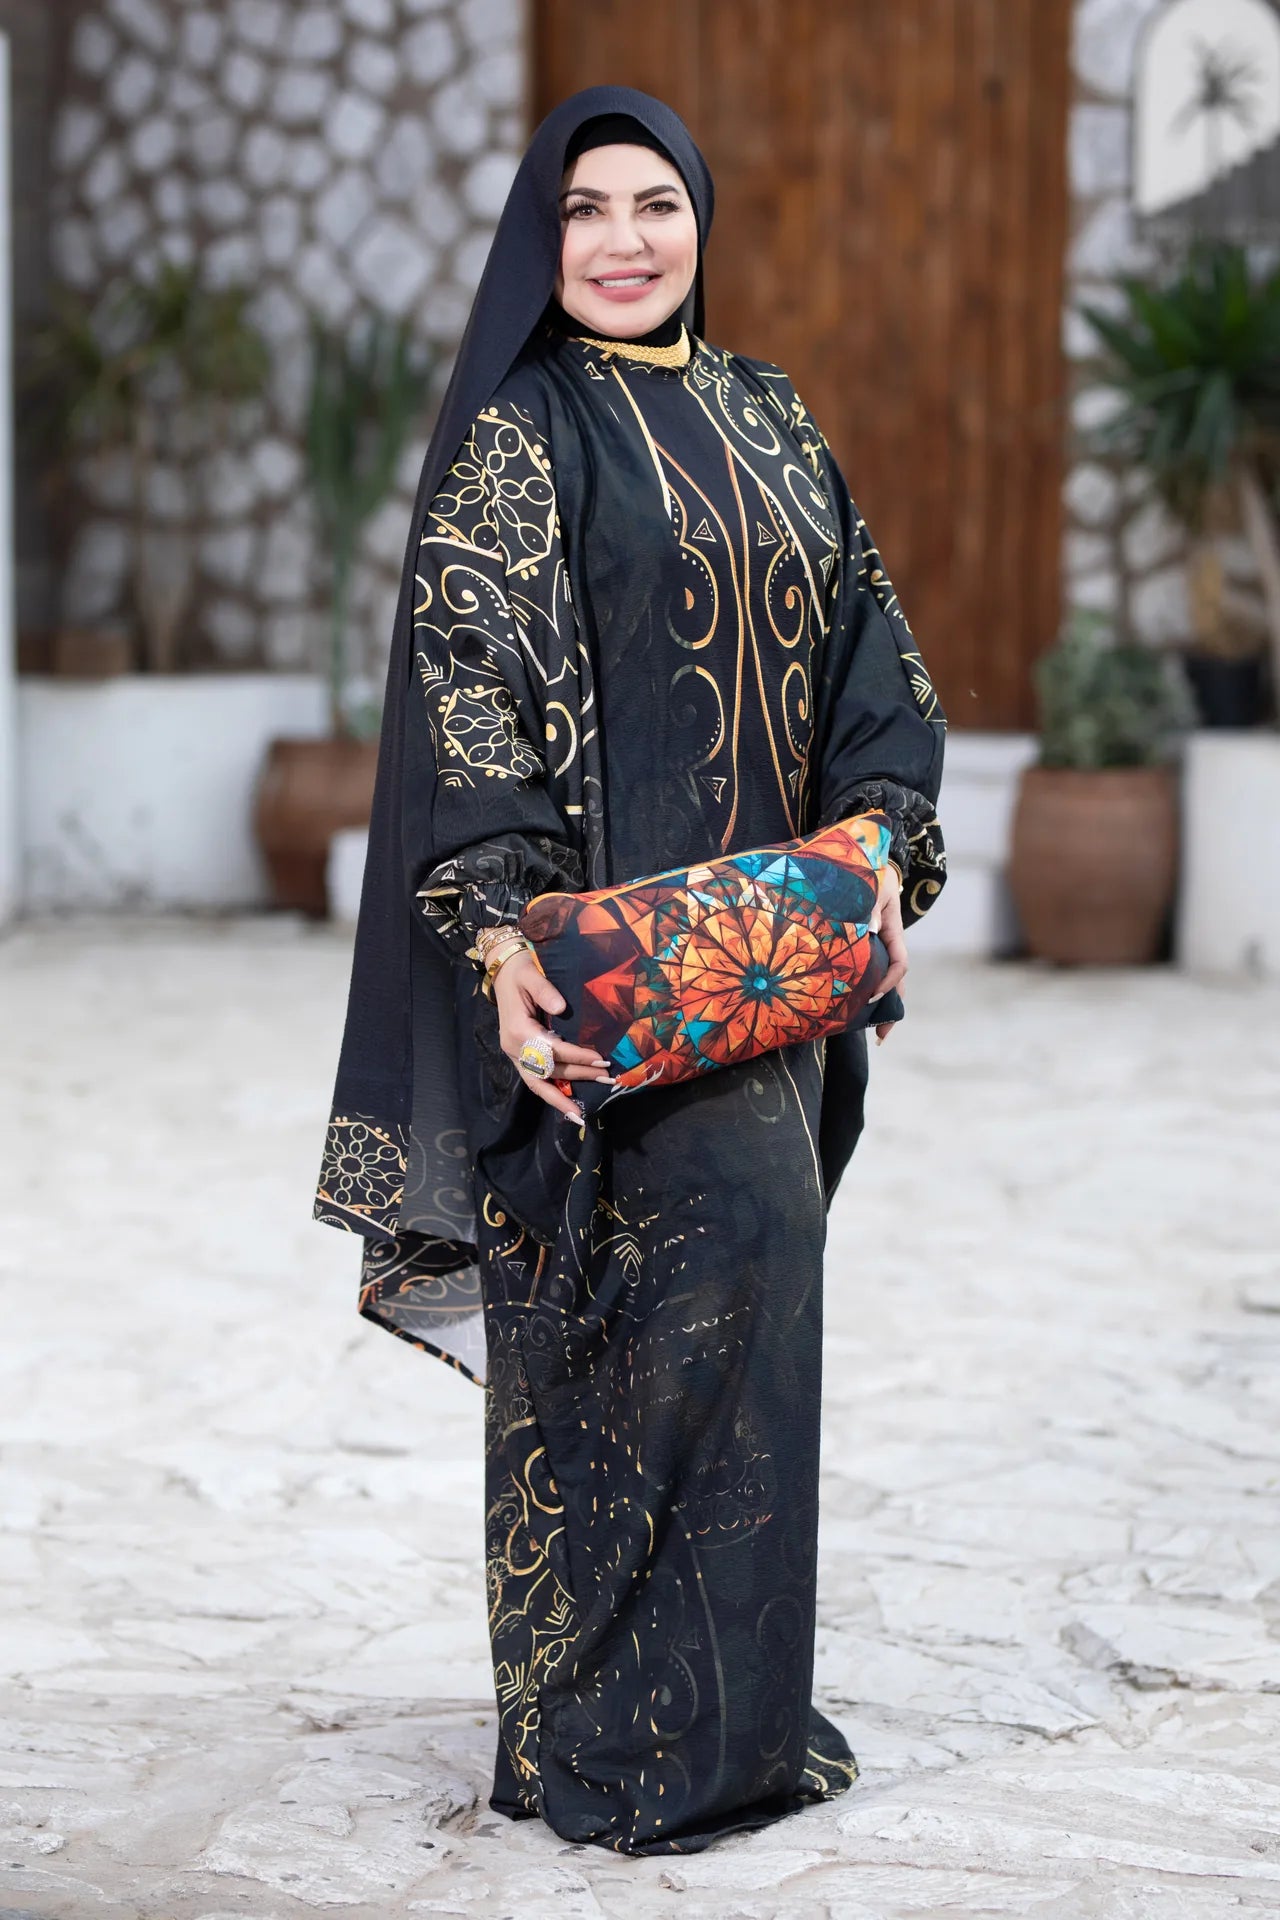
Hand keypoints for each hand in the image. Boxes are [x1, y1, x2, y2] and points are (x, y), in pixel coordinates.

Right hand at [492, 949, 612, 1121]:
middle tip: (607, 1080)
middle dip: (578, 1078)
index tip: (601, 1060)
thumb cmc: (520, 972)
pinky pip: (535, 1080)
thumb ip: (544, 990)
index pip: (552, 1049)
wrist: (502, 972)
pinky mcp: (519, 1055)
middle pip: (548, 1071)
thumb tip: (561, 1007)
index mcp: (518, 1030)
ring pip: (538, 1084)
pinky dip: (551, 1092)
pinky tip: (567, 1102)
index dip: (577, 1056)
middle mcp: (514, 1047)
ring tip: (583, 1110)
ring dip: (562, 1097)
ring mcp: (515, 1054)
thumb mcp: (530, 974)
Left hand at [868, 864, 906, 1045]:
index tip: (874, 995)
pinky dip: (862, 992)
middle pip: (896, 981)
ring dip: (880, 1007)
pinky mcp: (861, 949)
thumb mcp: (872, 885)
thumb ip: (868, 905)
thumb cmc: (868, 871)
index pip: (900, 962)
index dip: (890, 981)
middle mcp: (885, 944)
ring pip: (883, 982)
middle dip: (892, 1009)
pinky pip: (866, 974)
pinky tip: (853, 1011)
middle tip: (882, 1035)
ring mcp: (875, 948)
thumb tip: (866, 928)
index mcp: (892, 930)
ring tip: (876, 1035)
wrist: (862, 861)